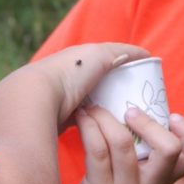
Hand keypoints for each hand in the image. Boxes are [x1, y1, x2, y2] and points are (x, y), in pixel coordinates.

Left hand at [28, 43, 148, 127]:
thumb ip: (123, 52)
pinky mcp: (63, 119)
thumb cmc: (71, 71)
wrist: (38, 97)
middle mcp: (72, 76)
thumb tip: (145, 55)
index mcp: (80, 59)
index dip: (125, 69)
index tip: (143, 81)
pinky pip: (86, 121)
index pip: (108, 61)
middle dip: (118, 92)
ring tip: (128, 120)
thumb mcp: (101, 55)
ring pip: (94, 104)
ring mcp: (67, 98)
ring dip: (107, 110)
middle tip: (140, 105)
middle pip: (102, 84)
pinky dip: (96, 124)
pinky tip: (108, 131)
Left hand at [62, 106, 183, 183]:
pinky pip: (97, 150)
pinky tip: (81, 120)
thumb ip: (143, 157)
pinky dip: (88, 127)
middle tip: (129, 111)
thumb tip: (133, 106)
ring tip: (92, 108)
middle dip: (148, 121)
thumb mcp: (136, 183)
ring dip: (105, 117)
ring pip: (122, 142)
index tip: (172, 116)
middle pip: (169, 148)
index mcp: (163, 182)